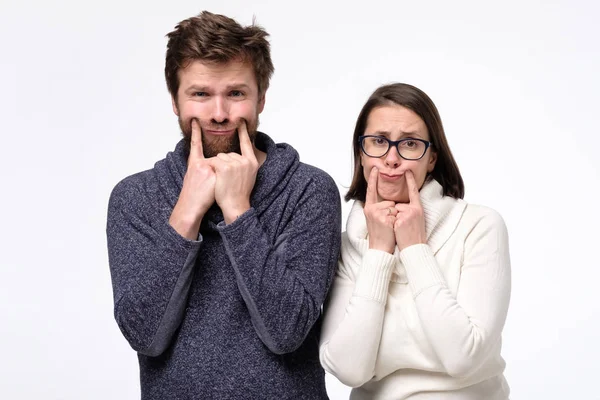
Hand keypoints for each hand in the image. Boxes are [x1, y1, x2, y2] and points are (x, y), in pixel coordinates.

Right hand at [169, 119, 215, 238]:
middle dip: (218, 170)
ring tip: (211, 189)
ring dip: (222, 177)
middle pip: (216, 159)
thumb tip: (215, 163)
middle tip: (209, 184)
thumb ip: (203, 168)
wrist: (190, 208)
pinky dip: (224, 181)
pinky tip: (217, 189)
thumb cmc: (193, 196)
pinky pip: (225, 174)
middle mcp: (199, 164)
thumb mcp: (193, 178)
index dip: (195, 133)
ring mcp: (206, 169)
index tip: (196, 121)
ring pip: (222, 166)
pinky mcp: (213, 175)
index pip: (195, 145)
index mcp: (193, 163)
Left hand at [207, 120, 257, 223]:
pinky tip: (217, 177)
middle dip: (224, 163)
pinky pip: (214, 161)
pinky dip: (212, 168)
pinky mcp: (225, 167)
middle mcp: (246, 161)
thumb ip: (246, 164)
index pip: (247, 143)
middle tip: (227, 178)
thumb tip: (241, 157)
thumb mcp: (249, 176)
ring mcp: (236, 163)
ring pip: (220, 157)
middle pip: (228, 153)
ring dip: (218, 166)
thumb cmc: (239, 193)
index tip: (240, 121)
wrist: (235, 205)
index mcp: (252, 162)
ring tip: (223, 180)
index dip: (243, 132)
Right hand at [364, 167, 397, 253]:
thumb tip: (389, 202)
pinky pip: (396, 213)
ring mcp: (377, 213)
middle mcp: (370, 208)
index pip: (371, 190)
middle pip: (389, 201)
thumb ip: (379, 208)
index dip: (373, 179)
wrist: (380, 247)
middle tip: (387, 224)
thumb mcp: (375, 219)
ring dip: (395, 217)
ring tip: (389, 227)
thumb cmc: (381, 233)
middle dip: (393, 211)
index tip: (375, 168)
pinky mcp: (384, 218)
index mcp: (369, 207)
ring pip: (393, 207)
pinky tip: (391, 229)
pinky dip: (396, 221)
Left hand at [393, 170, 426, 250]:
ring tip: (401, 229)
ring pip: (393, 211)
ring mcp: (407, 214)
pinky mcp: (401, 220)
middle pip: (397, 204)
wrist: (414, 248)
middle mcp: (414, 209)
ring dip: (393, 219)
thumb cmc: (412, 235)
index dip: (410, 181)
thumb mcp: (415, 219)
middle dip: (395, 214)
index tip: (407, 171)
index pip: (414, 191)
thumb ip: (408, 210)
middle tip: (403, 226)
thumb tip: (396, 205)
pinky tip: (398, 231)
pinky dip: (391, 224)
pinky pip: (391, 217)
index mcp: (418, 208)